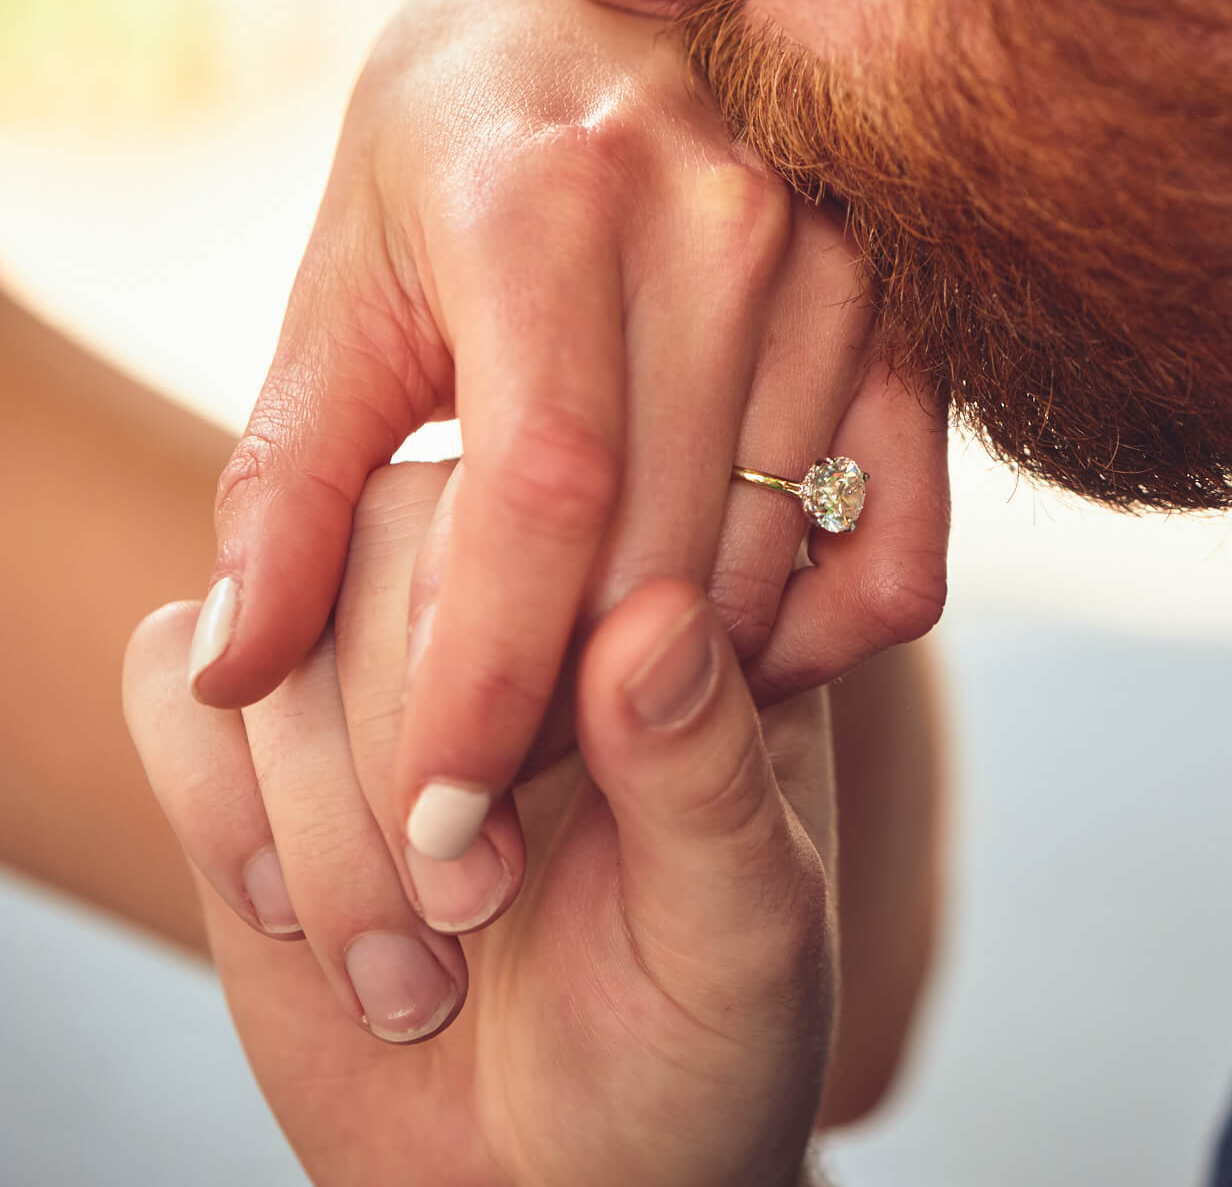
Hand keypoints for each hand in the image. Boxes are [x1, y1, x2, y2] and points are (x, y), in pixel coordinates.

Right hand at [125, 461, 836, 1186]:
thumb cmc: (683, 1052)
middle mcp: (504, 597)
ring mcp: (367, 658)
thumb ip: (705, 776)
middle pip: (384, 531)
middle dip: (398, 742)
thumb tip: (658, 617)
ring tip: (411, 969)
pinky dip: (215, 806)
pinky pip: (175, 682)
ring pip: (272, 609)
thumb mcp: (739, 931)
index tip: (520, 805)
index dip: (501, 640)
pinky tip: (295, 917)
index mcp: (649, 597)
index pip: (549, 497)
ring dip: (315, 806)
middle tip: (470, 902)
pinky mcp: (255, 744)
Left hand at [190, 0, 946, 896]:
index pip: (538, 490)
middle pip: (660, 547)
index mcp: (546, 196)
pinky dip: (814, 631)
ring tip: (572, 718)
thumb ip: (287, 477)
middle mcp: (716, 215)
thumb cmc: (452, 142)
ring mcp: (837, 253)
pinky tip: (716, 646)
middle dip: (563, 719)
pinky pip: (895, 532)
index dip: (484, 680)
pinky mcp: (910, 302)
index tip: (431, 819)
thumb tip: (235, 672)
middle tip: (484, 806)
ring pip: (767, 557)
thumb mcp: (347, 281)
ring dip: (671, 685)